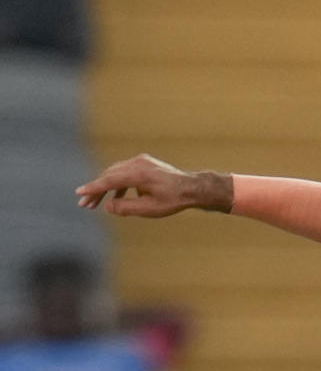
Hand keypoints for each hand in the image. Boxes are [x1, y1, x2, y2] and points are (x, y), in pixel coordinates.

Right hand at [76, 153, 231, 216]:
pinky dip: (118, 184)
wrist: (191, 188)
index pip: (110, 180)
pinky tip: (115, 197)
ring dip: (105, 187)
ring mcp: (140, 161)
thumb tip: (108, 206)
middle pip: (110, 175)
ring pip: (116, 173)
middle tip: (84, 204)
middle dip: (96, 190)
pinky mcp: (143, 163)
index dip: (93, 188)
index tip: (80, 193)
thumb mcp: (149, 209)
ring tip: (96, 203)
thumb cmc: (173, 200)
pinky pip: (125, 173)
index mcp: (138, 174)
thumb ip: (126, 208)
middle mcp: (137, 163)